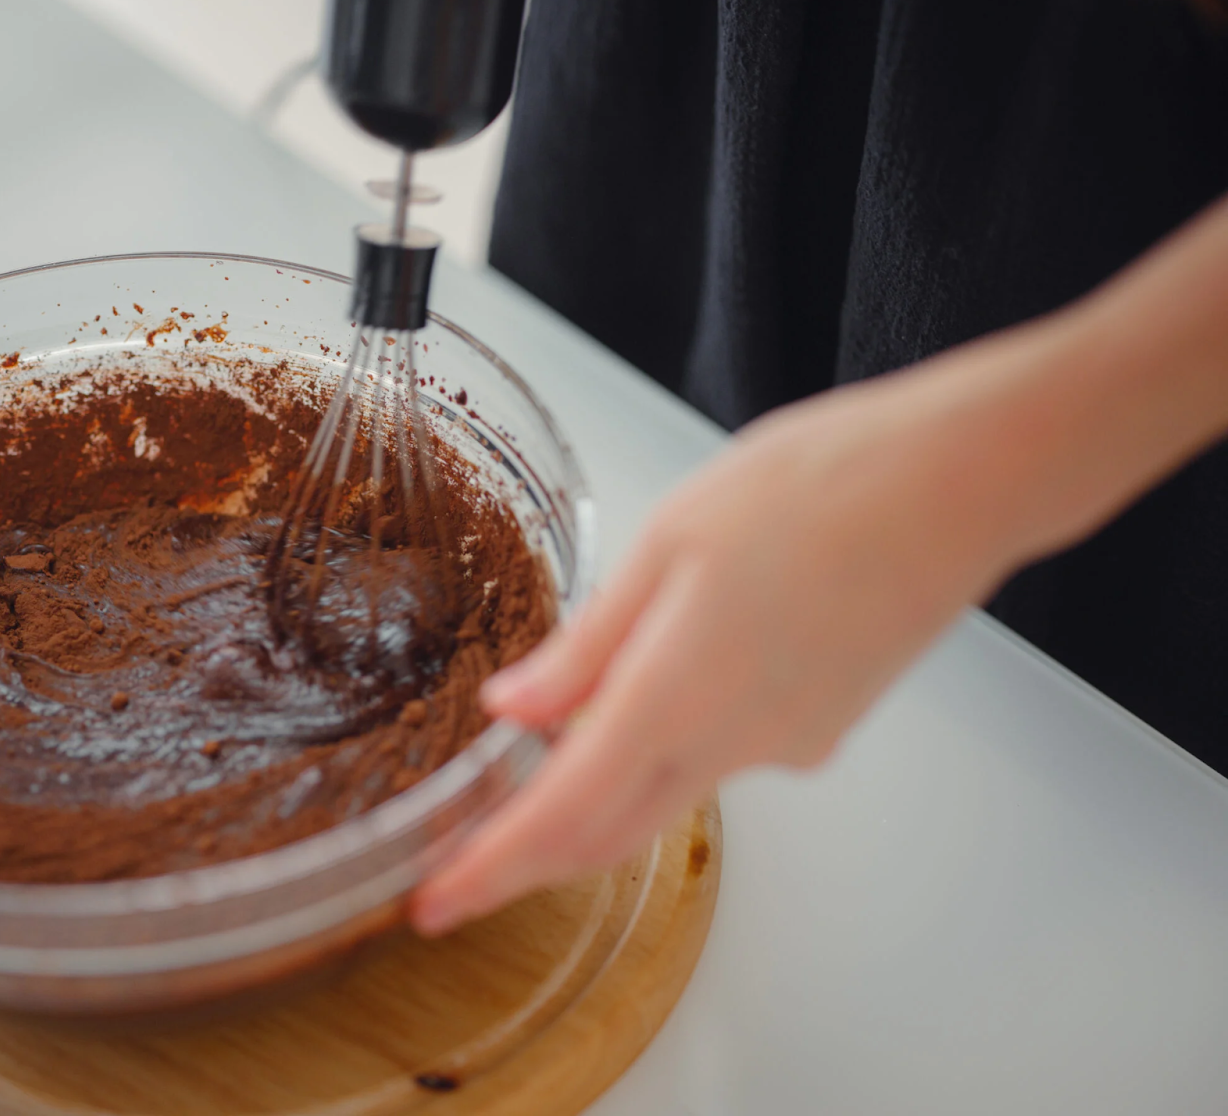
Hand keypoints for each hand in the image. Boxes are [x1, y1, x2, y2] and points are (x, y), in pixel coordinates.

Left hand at [411, 356, 1033, 935]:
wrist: (957, 487)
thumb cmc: (819, 489)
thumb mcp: (670, 543)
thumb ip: (590, 644)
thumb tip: (515, 710)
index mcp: (679, 697)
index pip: (561, 817)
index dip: (490, 869)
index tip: (435, 903)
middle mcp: (735, 746)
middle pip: (610, 832)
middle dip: (530, 860)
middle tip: (461, 869)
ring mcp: (786, 746)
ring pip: (664, 795)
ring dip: (595, 802)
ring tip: (539, 765)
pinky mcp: (819, 728)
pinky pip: (721, 754)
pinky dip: (667, 745)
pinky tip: (654, 691)